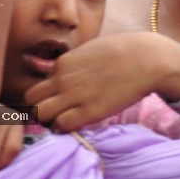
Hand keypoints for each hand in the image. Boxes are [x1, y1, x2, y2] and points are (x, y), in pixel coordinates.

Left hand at [26, 32, 179, 132]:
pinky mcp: (90, 111)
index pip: (38, 86)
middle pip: (31, 101)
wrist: (147, 59)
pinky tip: (78, 123)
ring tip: (66, 120)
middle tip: (56, 114)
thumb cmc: (124, 51)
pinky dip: (65, 128)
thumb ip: (74, 64)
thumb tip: (63, 74)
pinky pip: (62, 126)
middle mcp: (63, 79)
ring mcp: (75, 96)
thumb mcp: (91, 50)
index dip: (46, 96)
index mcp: (63, 63)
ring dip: (50, 120)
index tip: (58, 101)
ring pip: (41, 115)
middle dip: (40, 109)